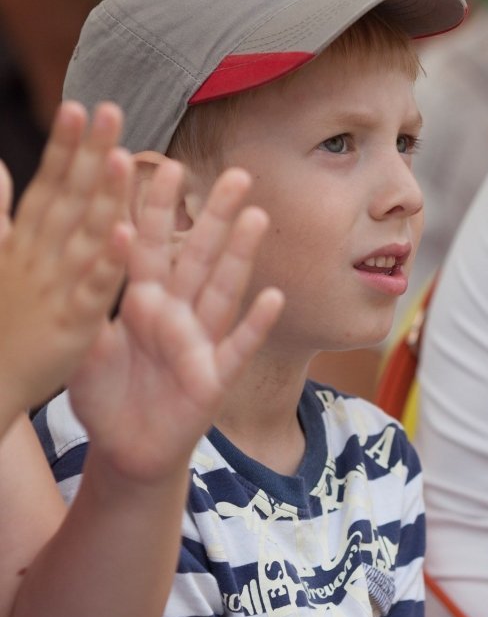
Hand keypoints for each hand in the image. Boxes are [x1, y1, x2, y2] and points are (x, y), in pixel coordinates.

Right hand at [0, 102, 131, 416]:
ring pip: (82, 237)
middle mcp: (37, 259)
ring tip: (122, 158)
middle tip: (111, 110)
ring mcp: (54, 290)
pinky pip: (93, 290)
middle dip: (88, 154)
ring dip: (102, 196)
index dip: (63, 146)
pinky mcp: (72, 325)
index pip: (47, 185)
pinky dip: (107, 262)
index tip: (80, 106)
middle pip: (67, 198)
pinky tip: (126, 234)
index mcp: (23, 243)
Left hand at [69, 162, 282, 481]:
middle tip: (237, 173)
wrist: (124, 451)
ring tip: (256, 216)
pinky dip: (255, 324)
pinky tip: (272, 296)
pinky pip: (237, 347)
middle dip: (217, 215)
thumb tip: (88, 249)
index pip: (153, 245)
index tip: (167, 165)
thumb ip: (88, 302)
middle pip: (199, 256)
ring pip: (222, 290)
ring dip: (240, 255)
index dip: (160, 209)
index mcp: (143, 301)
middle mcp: (177, 314)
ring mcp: (200, 343)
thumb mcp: (85, 347)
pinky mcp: (214, 378)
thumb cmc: (105, 396)